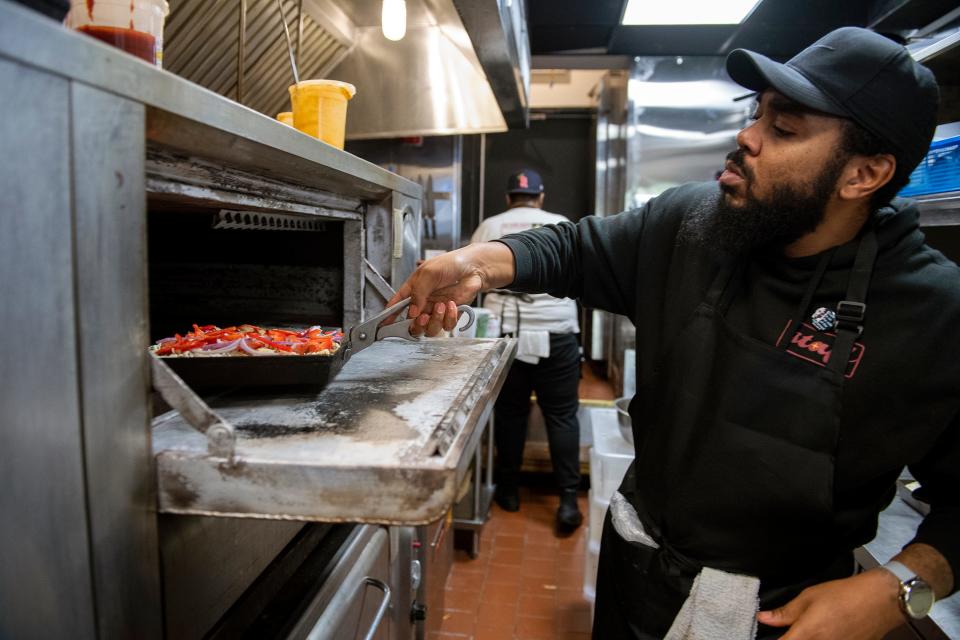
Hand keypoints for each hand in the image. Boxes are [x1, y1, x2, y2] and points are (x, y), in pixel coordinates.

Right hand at [386, 243, 514, 334]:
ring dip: (434, 320)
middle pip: (412, 324)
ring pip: (429, 328)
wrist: (474, 268)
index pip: (397, 304)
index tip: (384, 325)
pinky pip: (446, 325)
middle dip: (416, 325)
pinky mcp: (450, 314)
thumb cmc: (450, 264)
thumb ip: (418, 293)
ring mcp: (436, 310)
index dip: (389, 316)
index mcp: (413, 290)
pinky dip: (449, 317)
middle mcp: (423, 302)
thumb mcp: (428, 274)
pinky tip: (452, 305)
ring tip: (441, 306)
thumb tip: (413, 312)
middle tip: (422, 318)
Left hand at [757, 570, 903, 638]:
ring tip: (813, 629)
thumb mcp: (809, 597)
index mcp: (807, 633)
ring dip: (807, 639)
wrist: (879, 601)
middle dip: (792, 638)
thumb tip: (763, 618)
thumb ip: (786, 612)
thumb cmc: (843, 595)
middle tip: (792, 630)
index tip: (770, 635)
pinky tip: (823, 633)